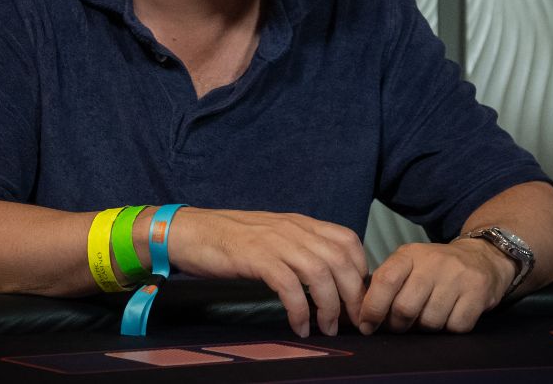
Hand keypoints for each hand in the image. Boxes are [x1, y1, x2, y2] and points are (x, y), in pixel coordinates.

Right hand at [167, 208, 367, 337]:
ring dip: (329, 306)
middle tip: (352, 322)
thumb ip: (300, 248)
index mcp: (301, 223)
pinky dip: (299, 310)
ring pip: (320, 273)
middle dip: (353, 295)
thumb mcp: (274, 236)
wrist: (191, 231)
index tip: (359, 297)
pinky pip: (289, 286)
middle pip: (341, 259)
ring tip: (327, 329)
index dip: (361, 270)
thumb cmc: (232, 239)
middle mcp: (294, 229)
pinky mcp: (257, 257)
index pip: (347, 240)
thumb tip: (328, 277)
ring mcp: (275, 241)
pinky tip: (299, 327)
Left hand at [358, 240, 515, 333]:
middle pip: (405, 307)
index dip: (372, 308)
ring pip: (430, 321)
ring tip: (428, 316)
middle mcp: (433, 262)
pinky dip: (450, 328)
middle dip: (398, 325)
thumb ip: (386, 284)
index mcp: (410, 255)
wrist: (481, 257)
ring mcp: (457, 276)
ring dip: (425, 327)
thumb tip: (362, 316)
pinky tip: (450, 315)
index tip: (366, 326)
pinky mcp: (478, 292)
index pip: (385, 280)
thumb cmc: (435, 269)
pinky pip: (455, 326)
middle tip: (401, 325)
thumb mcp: (409, 265)